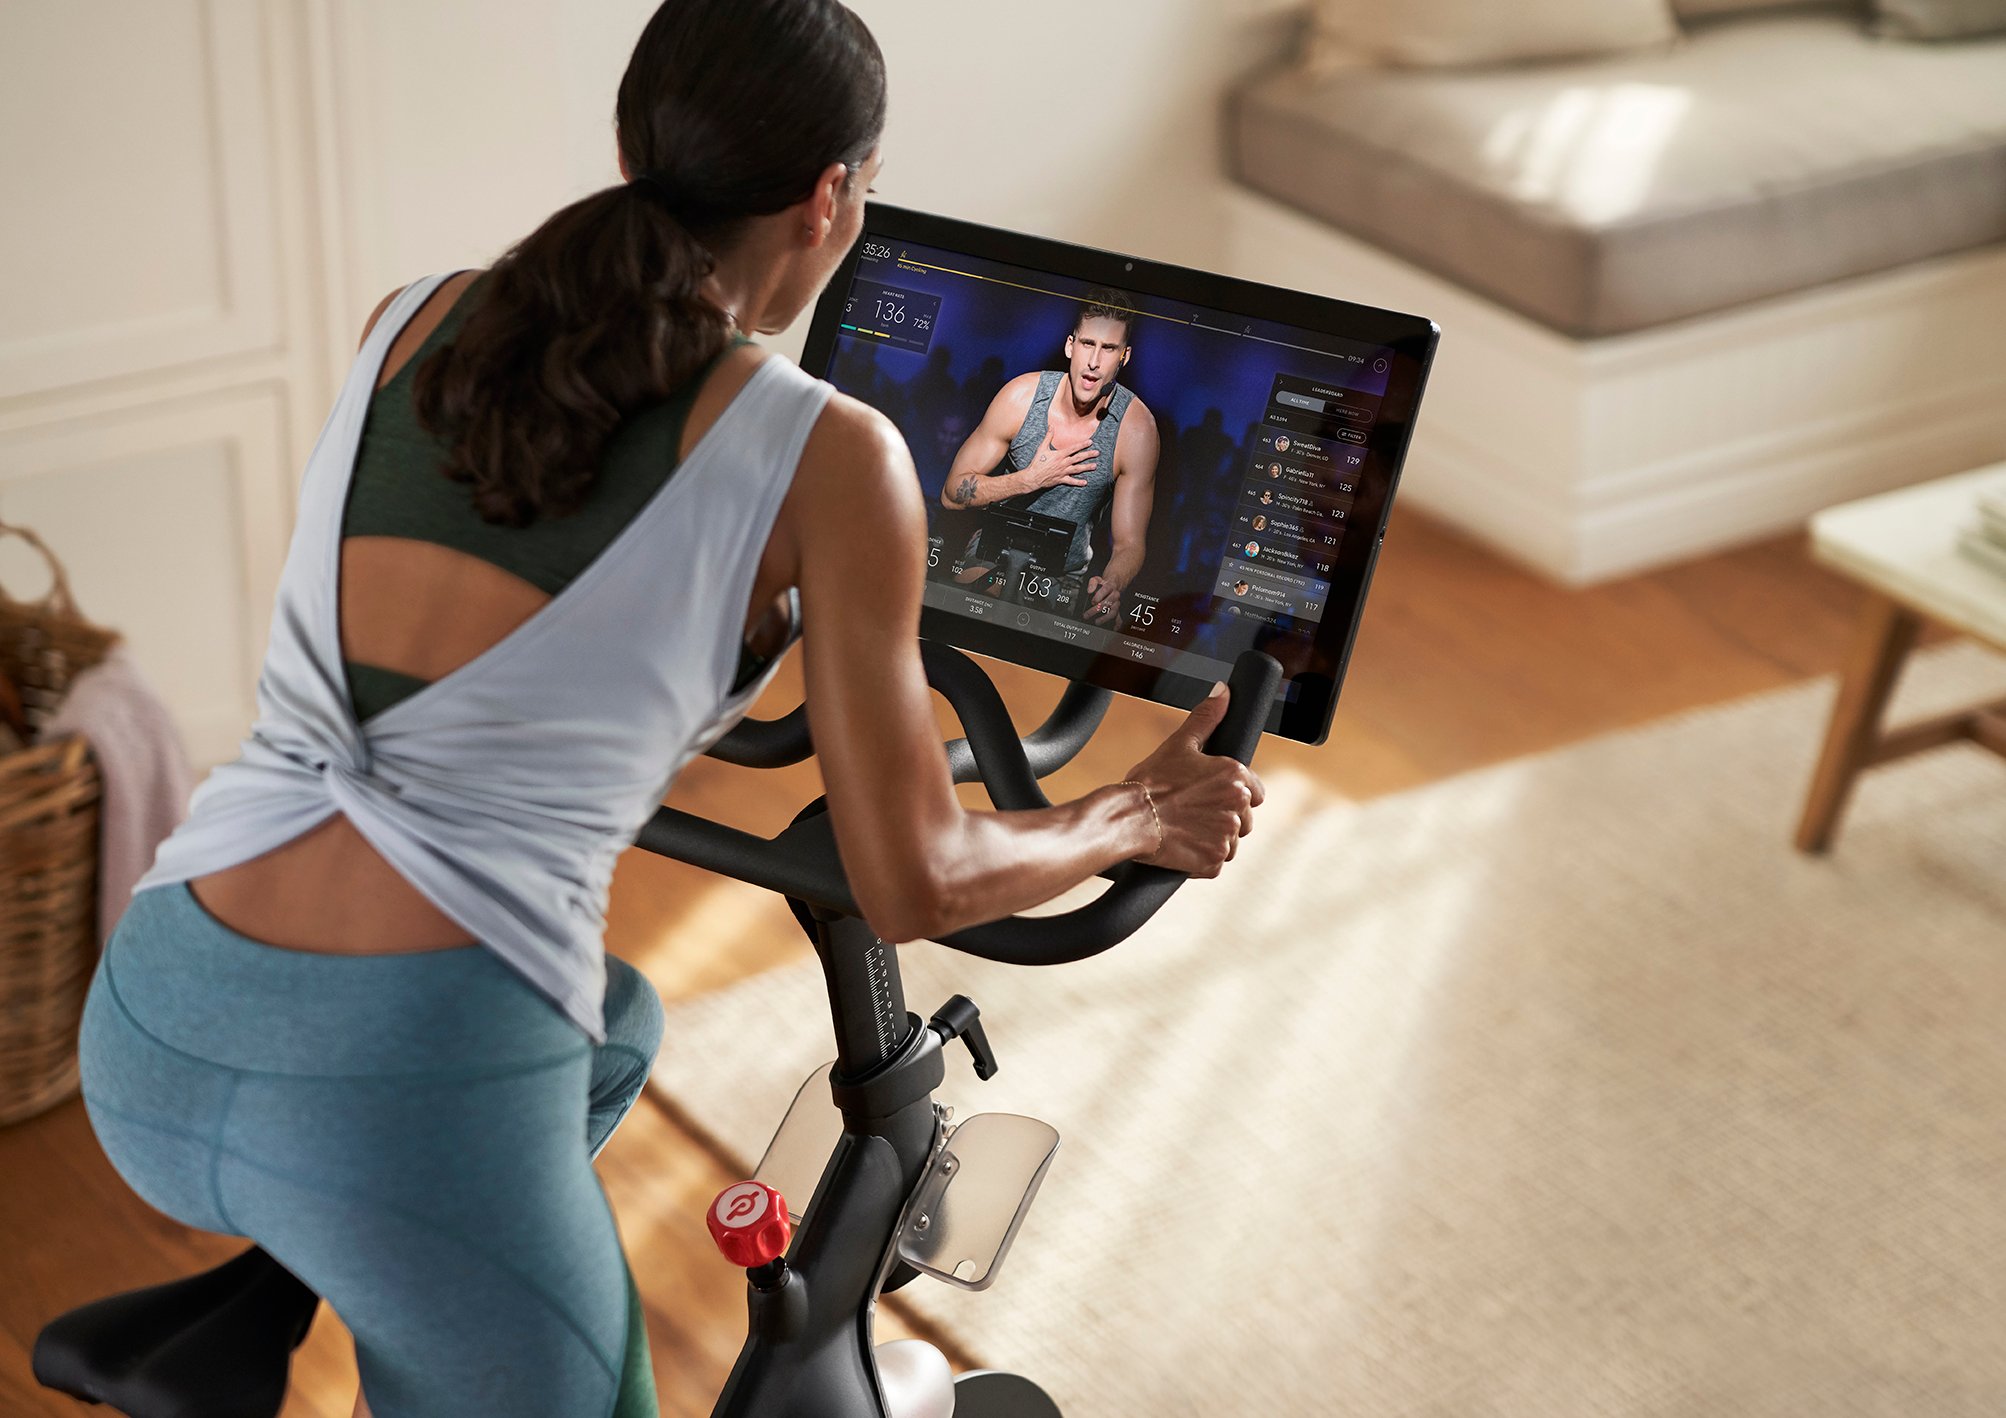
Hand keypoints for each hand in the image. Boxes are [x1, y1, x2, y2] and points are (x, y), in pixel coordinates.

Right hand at [1019, 440, 1096, 492]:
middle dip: (1088, 455)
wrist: (1033, 477)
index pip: (1073, 448)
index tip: (1090, 442)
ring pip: (1077, 469)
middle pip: (1078, 458)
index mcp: (1059, 455)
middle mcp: (1063, 463)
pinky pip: (1071, 481)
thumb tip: (1051, 426)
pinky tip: (1085, 482)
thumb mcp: (1042, 448)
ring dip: (1087, 467)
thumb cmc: (1037, 462)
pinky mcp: (1061, 479)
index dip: (1082, 445)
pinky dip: (1078, 482)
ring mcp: (1063, 472)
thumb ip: (1048, 437)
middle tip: (1097, 453)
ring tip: (1095, 466)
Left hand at [1081, 574, 1123, 625]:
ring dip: (1105, 618)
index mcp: (1110, 587)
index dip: (1099, 596)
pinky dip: (1117, 624)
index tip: (1093, 601)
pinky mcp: (1117, 610)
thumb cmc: (1104, 584)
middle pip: (1107, 603)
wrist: (1114, 586)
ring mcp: (1116, 604)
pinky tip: (1113, 628)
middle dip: (1096, 609)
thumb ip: (1092, 583)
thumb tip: (1089, 590)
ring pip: (1113, 611)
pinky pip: (1119, 618)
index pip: (1105, 590)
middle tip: (1087, 614)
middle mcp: (1115, 596)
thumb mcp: (1097, 579)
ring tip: (1097, 622)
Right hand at [1121, 685, 1264, 876]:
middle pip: (1243, 820)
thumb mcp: (1179, 744)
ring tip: (1185, 828)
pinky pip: (1214, 863)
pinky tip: (1181, 845)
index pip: (1256, 792)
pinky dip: (1200, 858)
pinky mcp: (1212, 862)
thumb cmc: (1150, 781)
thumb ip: (1206, 717)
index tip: (1210, 797)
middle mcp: (1238, 807)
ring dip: (1212, 838)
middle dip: (1222, 818)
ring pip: (1229, 842)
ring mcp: (1226, 837)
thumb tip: (1223, 691)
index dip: (1233, 795)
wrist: (1127, 819)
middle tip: (1192, 812)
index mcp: (1235, 777)